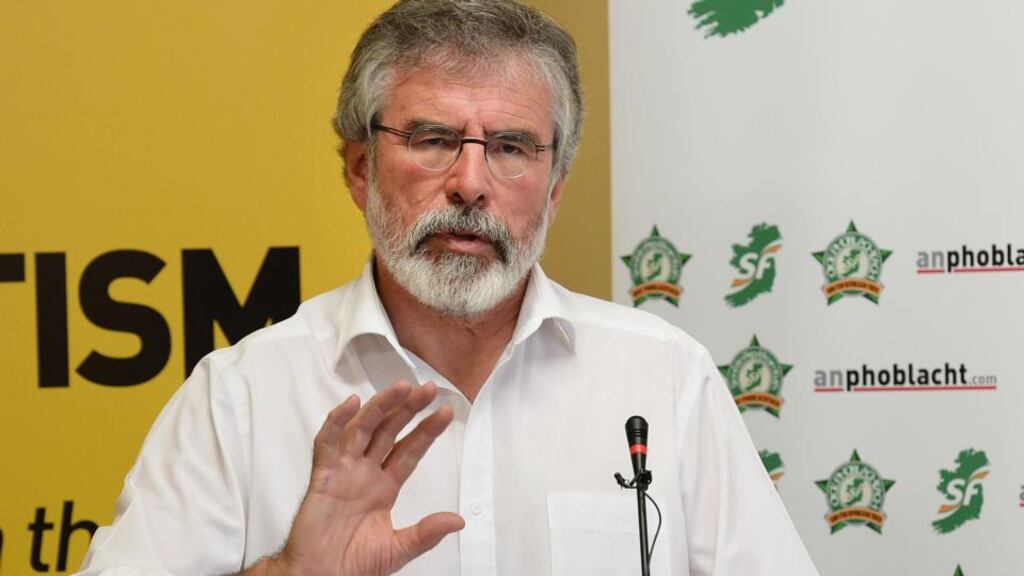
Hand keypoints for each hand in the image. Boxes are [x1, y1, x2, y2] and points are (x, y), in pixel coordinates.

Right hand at [268, 381, 462, 575]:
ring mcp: (343, 472)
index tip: (445, 412)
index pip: (410, 451)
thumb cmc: (352, 565)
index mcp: (384, 487)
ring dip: (381, 406)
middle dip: (408, 409)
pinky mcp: (322, 477)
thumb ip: (426, 533)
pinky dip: (337, 422)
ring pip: (363, 429)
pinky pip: (327, 443)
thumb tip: (457, 520)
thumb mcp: (397, 548)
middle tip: (427, 389)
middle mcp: (365, 473)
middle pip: (389, 432)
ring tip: (401, 388)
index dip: (427, 431)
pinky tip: (351, 405)